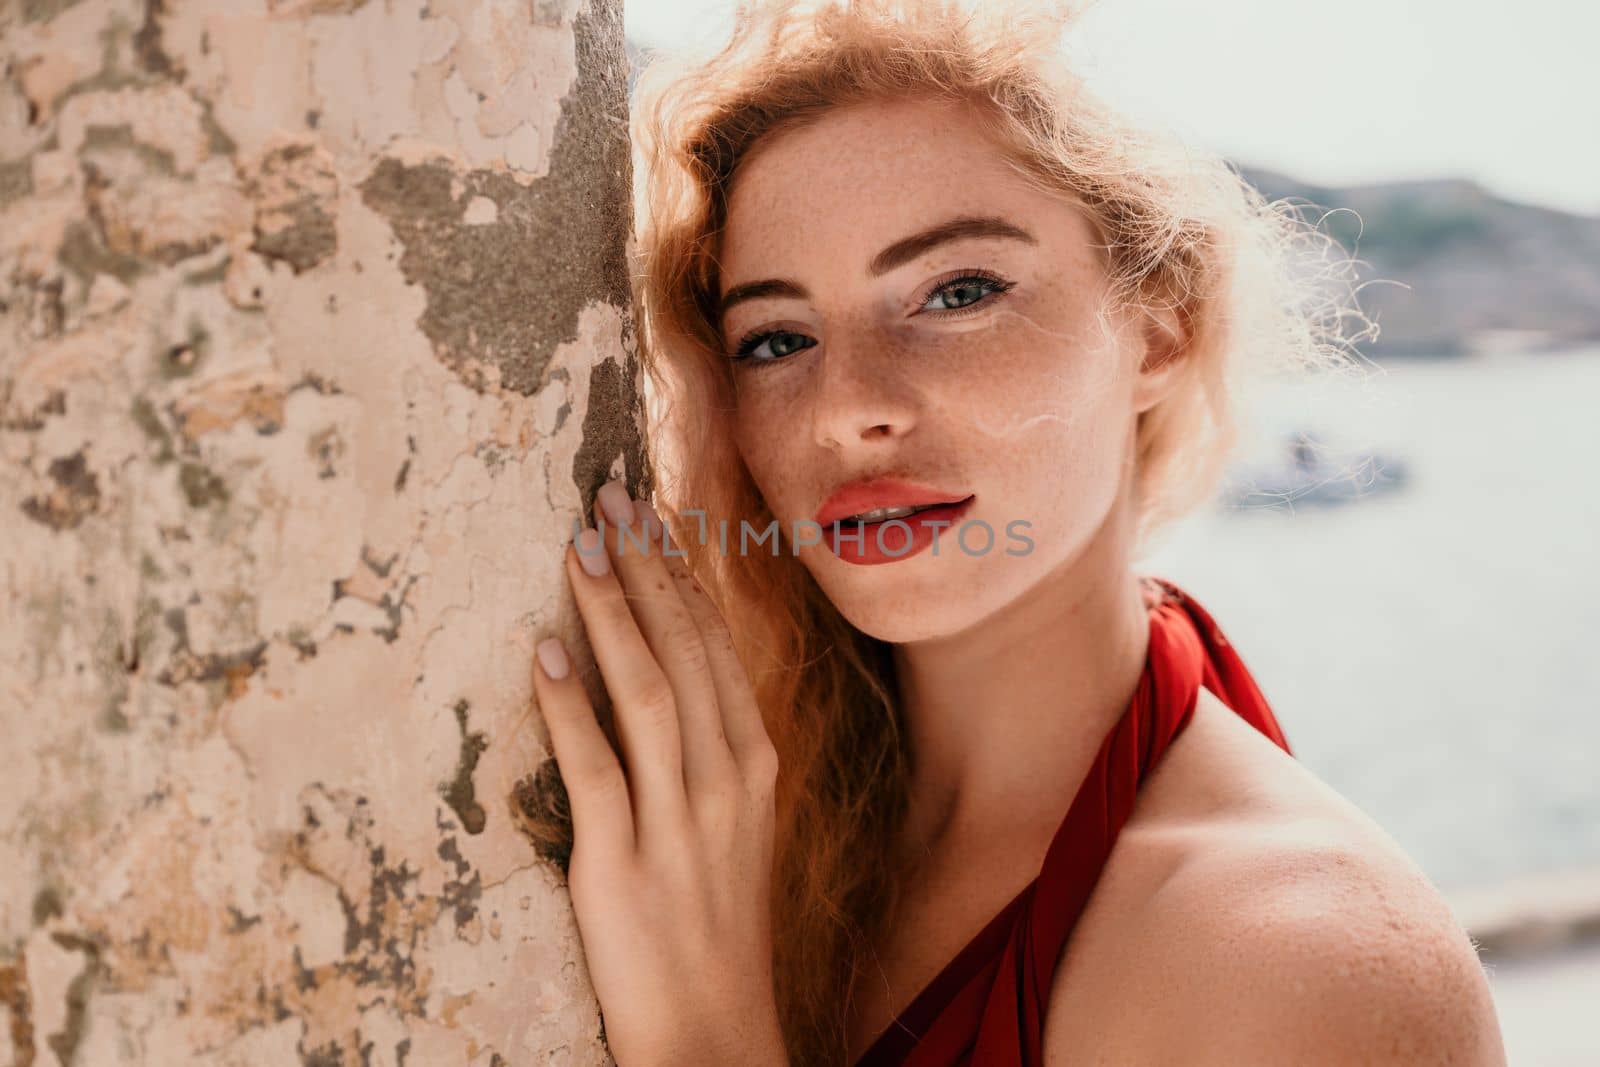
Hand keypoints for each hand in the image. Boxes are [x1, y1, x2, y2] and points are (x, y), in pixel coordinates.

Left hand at [533, 479, 787, 1065]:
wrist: (715, 1033)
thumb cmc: (716, 920)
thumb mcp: (734, 822)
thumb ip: (709, 746)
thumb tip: (665, 668)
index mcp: (754, 763)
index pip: (715, 645)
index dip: (680, 573)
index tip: (647, 513)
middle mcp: (727, 779)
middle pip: (686, 651)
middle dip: (647, 568)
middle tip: (607, 498)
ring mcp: (679, 822)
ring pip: (649, 694)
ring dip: (613, 615)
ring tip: (579, 549)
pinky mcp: (623, 865)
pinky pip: (597, 771)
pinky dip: (570, 709)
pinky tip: (544, 655)